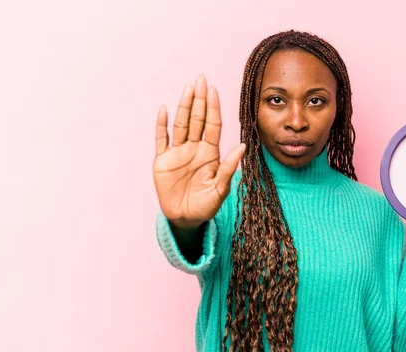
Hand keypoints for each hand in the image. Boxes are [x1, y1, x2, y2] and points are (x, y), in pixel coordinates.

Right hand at [153, 75, 245, 228]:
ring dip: (184, 107)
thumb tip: (243, 146)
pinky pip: (161, 139)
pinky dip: (162, 125)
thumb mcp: (220, 189)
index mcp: (210, 153)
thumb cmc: (206, 206)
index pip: (212, 125)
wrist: (186, 218)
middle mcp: (195, 149)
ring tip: (188, 89)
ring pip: (181, 125)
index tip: (214, 90)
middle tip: (201, 79)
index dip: (213, 108)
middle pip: (197, 119)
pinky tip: (164, 110)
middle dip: (199, 100)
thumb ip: (229, 167)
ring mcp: (178, 153)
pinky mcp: (163, 161)